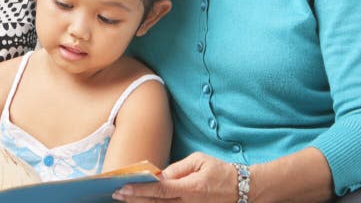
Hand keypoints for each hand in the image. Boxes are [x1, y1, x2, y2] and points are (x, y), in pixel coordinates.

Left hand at [113, 152, 237, 202]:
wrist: (243, 189)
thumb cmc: (220, 171)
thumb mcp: (199, 161)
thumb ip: (177, 168)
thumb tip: (159, 175)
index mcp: (190, 189)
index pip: (159, 190)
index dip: (139, 190)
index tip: (122, 188)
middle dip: (134, 199)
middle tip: (116, 195)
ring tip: (125, 199)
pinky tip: (144, 202)